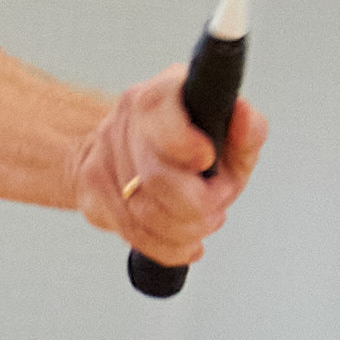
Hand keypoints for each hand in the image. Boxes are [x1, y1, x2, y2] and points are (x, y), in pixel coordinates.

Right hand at [73, 68, 267, 266]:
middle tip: (215, 205)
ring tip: (200, 223)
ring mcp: (103, 151)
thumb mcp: (230, 139)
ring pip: (143, 215)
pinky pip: (130, 232)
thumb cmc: (195, 146)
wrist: (143, 153)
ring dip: (183, 231)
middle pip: (155, 178)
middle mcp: (128, 117)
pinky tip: (180, 238)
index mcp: (164, 93)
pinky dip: (165, 246)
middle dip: (197, 207)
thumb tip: (244, 117)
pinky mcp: (91, 186)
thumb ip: (248, 131)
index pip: (158, 110)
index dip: (183, 142)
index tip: (205, 160)